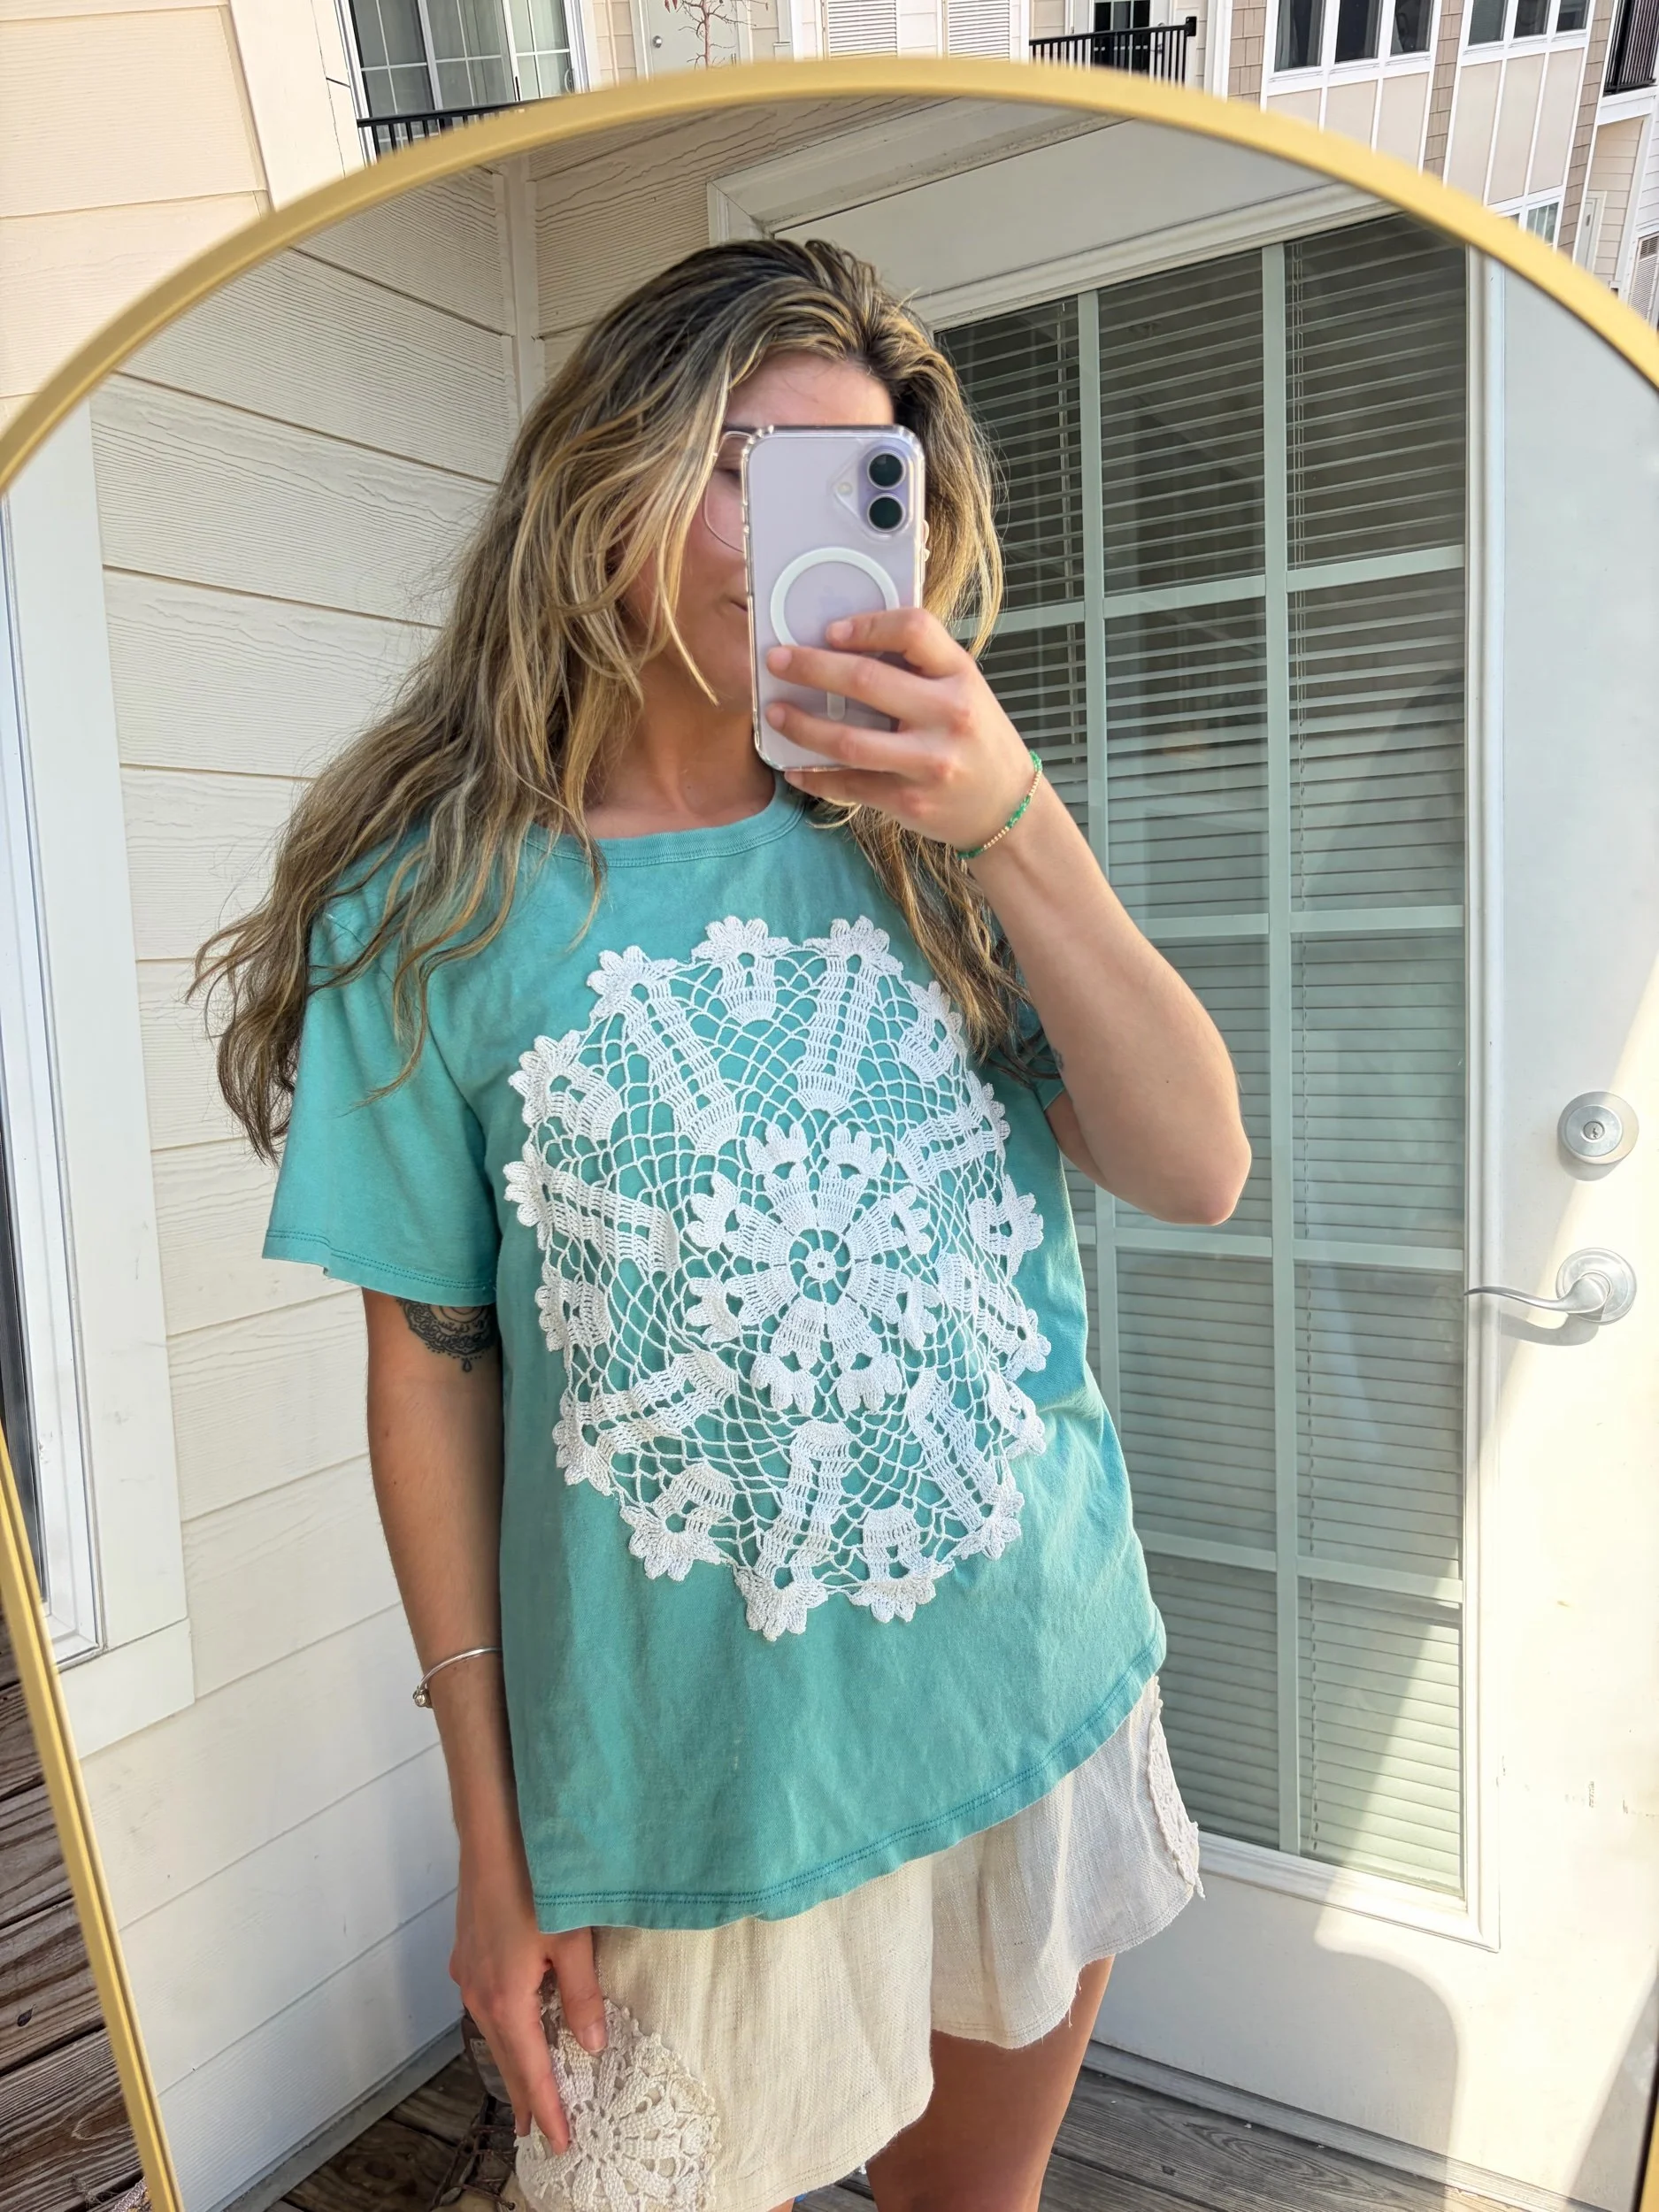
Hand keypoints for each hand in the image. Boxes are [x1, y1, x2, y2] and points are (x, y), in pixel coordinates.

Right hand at [450, 1845, 604, 2148]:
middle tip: (536, 2132)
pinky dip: (502, 2030)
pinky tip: (513, 2028)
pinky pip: (485, 2005)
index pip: (529, 2070)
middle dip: (523, 2096)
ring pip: (491, 2032)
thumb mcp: (572, 1937)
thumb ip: (583, 1995)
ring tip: (526, 2091)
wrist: (491, 1832)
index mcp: (505, 1999)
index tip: (559, 2140)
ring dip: (510, 2063)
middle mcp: (478, 1993)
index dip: (546, 2107)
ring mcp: (468, 1972)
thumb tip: (593, 2043)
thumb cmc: (533, 1879)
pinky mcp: (467, 1952)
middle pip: (505, 2058)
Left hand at [764, 609, 1033, 851]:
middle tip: (776, 661)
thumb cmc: (976, 738)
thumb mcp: (964, 688)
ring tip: (774, 713)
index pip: (913, 630)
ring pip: (849, 741)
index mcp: (961, 675)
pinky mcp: (910, 801)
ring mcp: (929, 762)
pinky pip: (850, 786)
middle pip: (867, 681)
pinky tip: (793, 768)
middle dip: (811, 668)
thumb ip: (919, 667)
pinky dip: (814, 777)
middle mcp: (948, 715)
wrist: (1006, 804)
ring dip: (801, 725)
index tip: (830, 630)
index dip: (865, 625)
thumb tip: (845, 643)